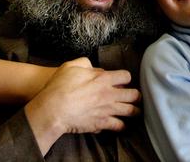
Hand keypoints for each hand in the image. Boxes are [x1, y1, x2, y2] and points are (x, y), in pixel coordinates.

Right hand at [24, 57, 139, 154]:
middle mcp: (109, 94)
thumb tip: (92, 67)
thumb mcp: (70, 66)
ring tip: (135, 111)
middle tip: (135, 97)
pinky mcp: (101, 123)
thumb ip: (85, 63)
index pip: (126, 76)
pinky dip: (121, 125)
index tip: (123, 81)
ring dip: (134, 111)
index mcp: (103, 79)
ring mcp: (107, 110)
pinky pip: (118, 125)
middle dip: (136, 95)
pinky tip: (121, 124)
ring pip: (130, 111)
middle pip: (134, 95)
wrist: (53, 110)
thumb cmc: (59, 87)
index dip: (126, 78)